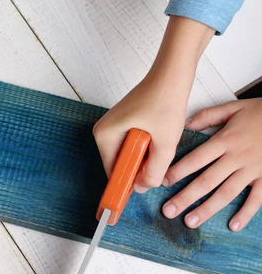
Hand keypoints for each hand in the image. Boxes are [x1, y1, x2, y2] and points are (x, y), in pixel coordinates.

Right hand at [93, 16, 213, 192]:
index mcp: (104, 136)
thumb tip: (144, 188)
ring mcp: (111, 127)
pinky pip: (130, 145)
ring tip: (161, 145)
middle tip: (158, 162)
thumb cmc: (165, 102)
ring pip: (127, 156)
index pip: (112, 171)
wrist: (171, 74)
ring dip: (144, 158)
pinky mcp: (122, 123)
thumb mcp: (164, 142)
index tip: (133, 199)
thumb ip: (155, 170)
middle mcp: (102, 131)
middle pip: (118, 164)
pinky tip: (159, 140)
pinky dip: (144, 148)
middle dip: (138, 169)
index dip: (124, 185)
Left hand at [162, 99, 261, 230]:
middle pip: (207, 180)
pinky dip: (246, 213)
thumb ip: (208, 116)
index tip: (161, 183)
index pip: (196, 159)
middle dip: (185, 197)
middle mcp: (237, 157)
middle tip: (168, 211)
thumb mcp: (234, 108)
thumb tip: (185, 124)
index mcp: (225, 140)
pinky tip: (232, 226)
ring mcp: (253, 170)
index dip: (178, 171)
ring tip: (189, 222)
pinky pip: (257, 198)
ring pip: (227, 193)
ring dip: (207, 209)